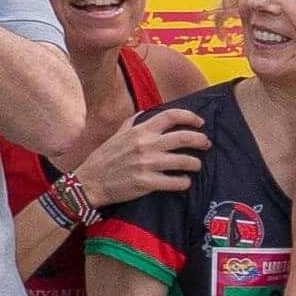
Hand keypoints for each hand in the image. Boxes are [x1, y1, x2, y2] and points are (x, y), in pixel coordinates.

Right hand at [79, 103, 209, 205]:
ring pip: (185, 161)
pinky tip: (184, 182)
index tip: (200, 123)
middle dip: (201, 140)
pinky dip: (185, 182)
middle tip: (206, 144)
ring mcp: (147, 164)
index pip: (171, 116)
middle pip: (184, 138)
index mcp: (139, 131)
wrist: (89, 182)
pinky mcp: (147, 183)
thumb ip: (132, 123)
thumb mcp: (116, 136)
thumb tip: (145, 112)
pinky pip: (176, 182)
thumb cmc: (103, 158)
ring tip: (196, 165)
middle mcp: (145, 145)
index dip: (190, 117)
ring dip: (196, 163)